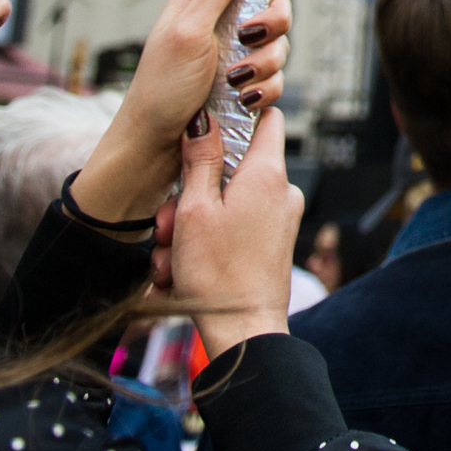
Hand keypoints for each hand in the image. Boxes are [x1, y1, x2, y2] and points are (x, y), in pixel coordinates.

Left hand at [71, 0, 298, 224]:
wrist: (155, 149)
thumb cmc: (159, 90)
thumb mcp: (188, 30)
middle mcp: (219, 23)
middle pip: (270, 1)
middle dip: (273, 21)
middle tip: (249, 37)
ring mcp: (233, 55)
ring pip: (279, 43)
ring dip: (264, 64)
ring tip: (236, 82)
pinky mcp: (244, 84)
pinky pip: (275, 78)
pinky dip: (265, 90)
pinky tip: (243, 100)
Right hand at [166, 100, 301, 357]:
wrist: (243, 334)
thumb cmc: (218, 273)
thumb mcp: (195, 210)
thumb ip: (200, 160)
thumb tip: (204, 118)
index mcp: (268, 174)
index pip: (266, 117)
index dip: (236, 116)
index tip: (205, 132)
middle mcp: (282, 192)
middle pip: (235, 168)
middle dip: (194, 191)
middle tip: (167, 223)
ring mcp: (280, 220)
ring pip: (228, 203)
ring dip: (193, 225)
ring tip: (170, 258)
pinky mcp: (273, 244)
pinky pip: (236, 229)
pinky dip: (208, 243)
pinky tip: (182, 271)